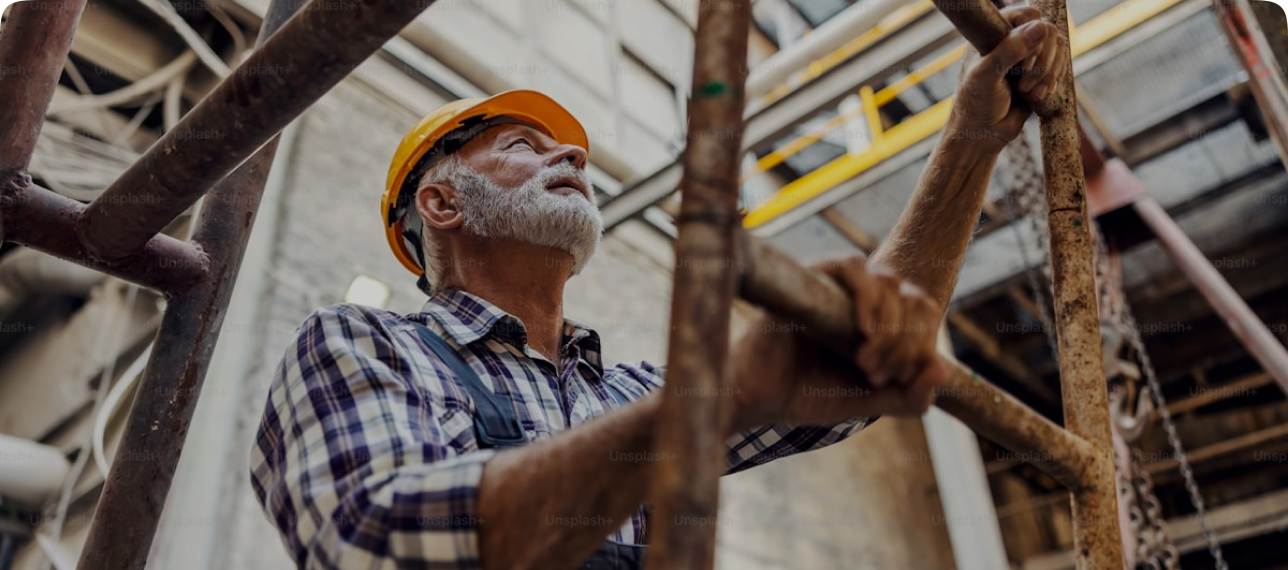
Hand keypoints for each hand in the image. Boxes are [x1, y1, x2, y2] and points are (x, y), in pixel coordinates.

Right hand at [728, 255, 947, 432]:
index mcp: (881, 321)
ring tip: (864, 362)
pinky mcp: (810, 277)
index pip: (923, 314)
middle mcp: (863, 299)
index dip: (922, 347)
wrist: (757, 398)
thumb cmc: (806, 396)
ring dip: (890, 328)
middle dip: (905, 343)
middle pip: (912, 297)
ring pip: (889, 282)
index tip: (894, 382)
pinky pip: (852, 265)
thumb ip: (909, 397)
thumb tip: (942, 370)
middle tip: (877, 374)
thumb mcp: (869, 402)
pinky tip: (864, 329)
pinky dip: (868, 295)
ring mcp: (838, 286)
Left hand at [949, 6, 1066, 149]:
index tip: (1021, 65)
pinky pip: (1061, 64)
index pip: (1027, 15)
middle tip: (1023, 85)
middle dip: (1042, 61)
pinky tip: (1038, 96)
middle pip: (1048, 31)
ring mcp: (1027, 54)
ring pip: (1059, 47)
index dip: (1031, 37)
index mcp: (992, 32)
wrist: (982, 134)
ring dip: (1049, 73)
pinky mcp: (1039, 71)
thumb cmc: (976, 105)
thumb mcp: (987, 77)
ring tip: (1030, 93)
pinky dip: (1054, 80)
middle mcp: (1011, 39)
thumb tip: (1041, 27)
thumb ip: (1009, 51)